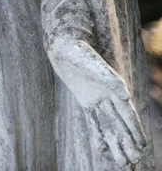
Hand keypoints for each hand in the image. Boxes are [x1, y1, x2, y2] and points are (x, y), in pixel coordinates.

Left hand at [48, 38, 146, 167]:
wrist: (64, 47)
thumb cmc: (81, 52)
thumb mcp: (95, 65)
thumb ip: (111, 80)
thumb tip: (125, 97)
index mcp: (115, 88)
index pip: (127, 114)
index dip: (135, 130)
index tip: (142, 146)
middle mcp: (108, 96)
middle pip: (120, 124)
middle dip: (127, 142)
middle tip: (134, 161)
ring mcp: (97, 99)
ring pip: (108, 126)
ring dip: (115, 143)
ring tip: (122, 163)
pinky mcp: (86, 100)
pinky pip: (94, 121)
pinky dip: (99, 135)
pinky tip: (103, 150)